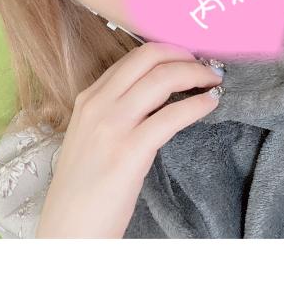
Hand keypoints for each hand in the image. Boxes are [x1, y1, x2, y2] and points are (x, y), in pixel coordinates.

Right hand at [35, 42, 222, 237]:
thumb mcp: (94, 134)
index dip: (169, 51)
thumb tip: (161, 92)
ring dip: (196, 75)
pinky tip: (210, 104)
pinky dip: (197, 105)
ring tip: (214, 82)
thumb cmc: (86, 185)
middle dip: (185, 55)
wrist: (69, 230)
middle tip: (207, 66)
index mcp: (90, 97)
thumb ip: (120, 108)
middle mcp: (98, 104)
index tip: (190, 58)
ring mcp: (111, 126)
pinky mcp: (128, 151)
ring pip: (162, 79)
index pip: (135, 57)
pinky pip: (172, 116)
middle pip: (150, 58)